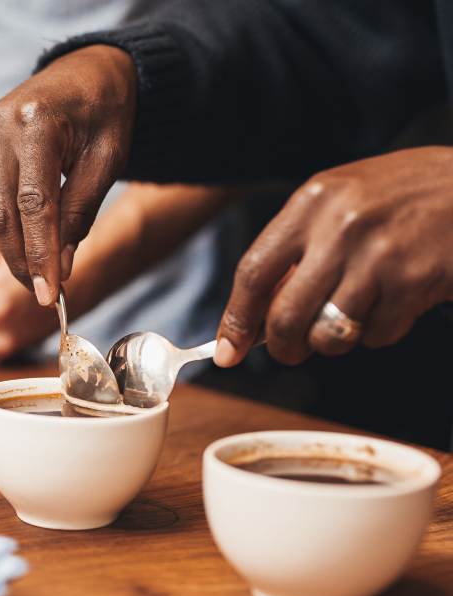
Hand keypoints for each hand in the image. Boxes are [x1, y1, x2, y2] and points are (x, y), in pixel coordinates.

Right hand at [0, 45, 136, 305]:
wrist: (84, 71)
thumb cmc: (103, 115)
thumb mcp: (108, 162)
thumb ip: (80, 214)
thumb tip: (59, 270)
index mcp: (37, 123)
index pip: (34, 205)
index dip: (40, 255)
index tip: (49, 294)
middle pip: (2, 216)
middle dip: (23, 260)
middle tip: (44, 290)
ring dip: (11, 242)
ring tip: (42, 244)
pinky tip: (24, 215)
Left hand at [214, 147, 452, 366]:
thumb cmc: (403, 197)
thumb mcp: (340, 202)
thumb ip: (298, 250)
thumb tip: (257, 316)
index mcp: (312, 202)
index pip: (253, 272)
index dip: (236, 320)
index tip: (227, 351)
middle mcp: (340, 226)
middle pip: (285, 317)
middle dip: (284, 347)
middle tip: (292, 350)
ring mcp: (379, 255)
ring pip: (328, 335)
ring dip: (336, 340)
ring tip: (356, 312)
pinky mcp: (414, 281)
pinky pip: (376, 335)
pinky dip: (380, 331)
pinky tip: (397, 300)